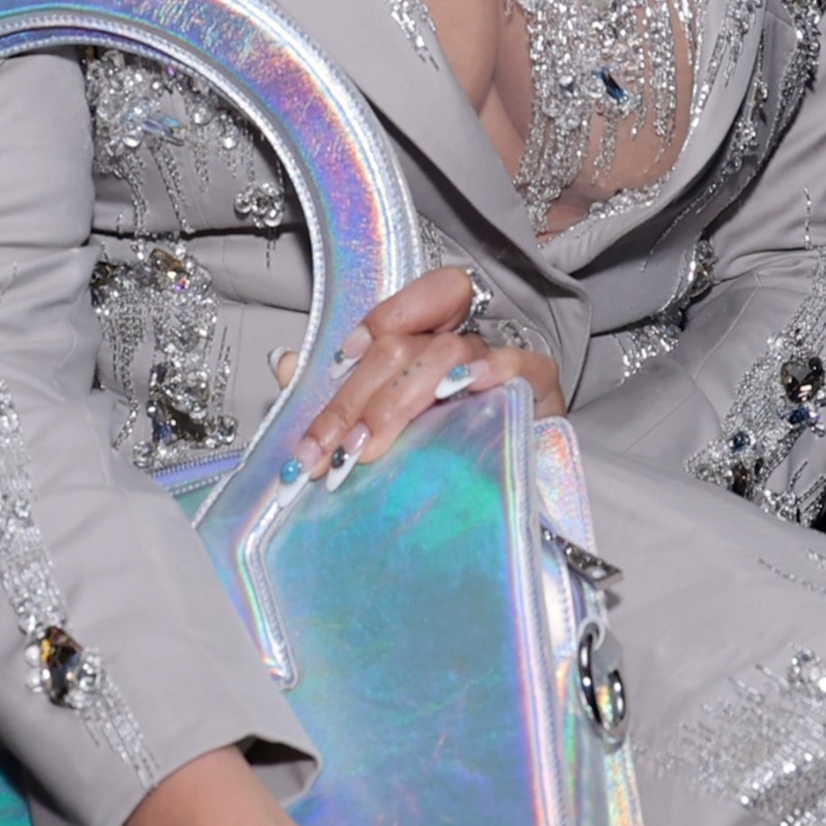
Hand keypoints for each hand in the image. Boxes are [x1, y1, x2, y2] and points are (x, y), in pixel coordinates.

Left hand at [281, 264, 568, 484]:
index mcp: (427, 348)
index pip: (416, 300)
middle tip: (324, 451)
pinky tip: (465, 390)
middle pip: (408, 342)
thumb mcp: (370, 435)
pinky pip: (524, 364)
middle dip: (355, 397)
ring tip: (365, 449)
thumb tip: (284, 362)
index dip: (378, 320)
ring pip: (447, 353)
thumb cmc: (431, 474)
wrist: (500, 525)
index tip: (338, 364)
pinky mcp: (541, 395)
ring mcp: (504, 371)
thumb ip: (332, 397)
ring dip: (395, 402)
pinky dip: (491, 369)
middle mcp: (464, 351)